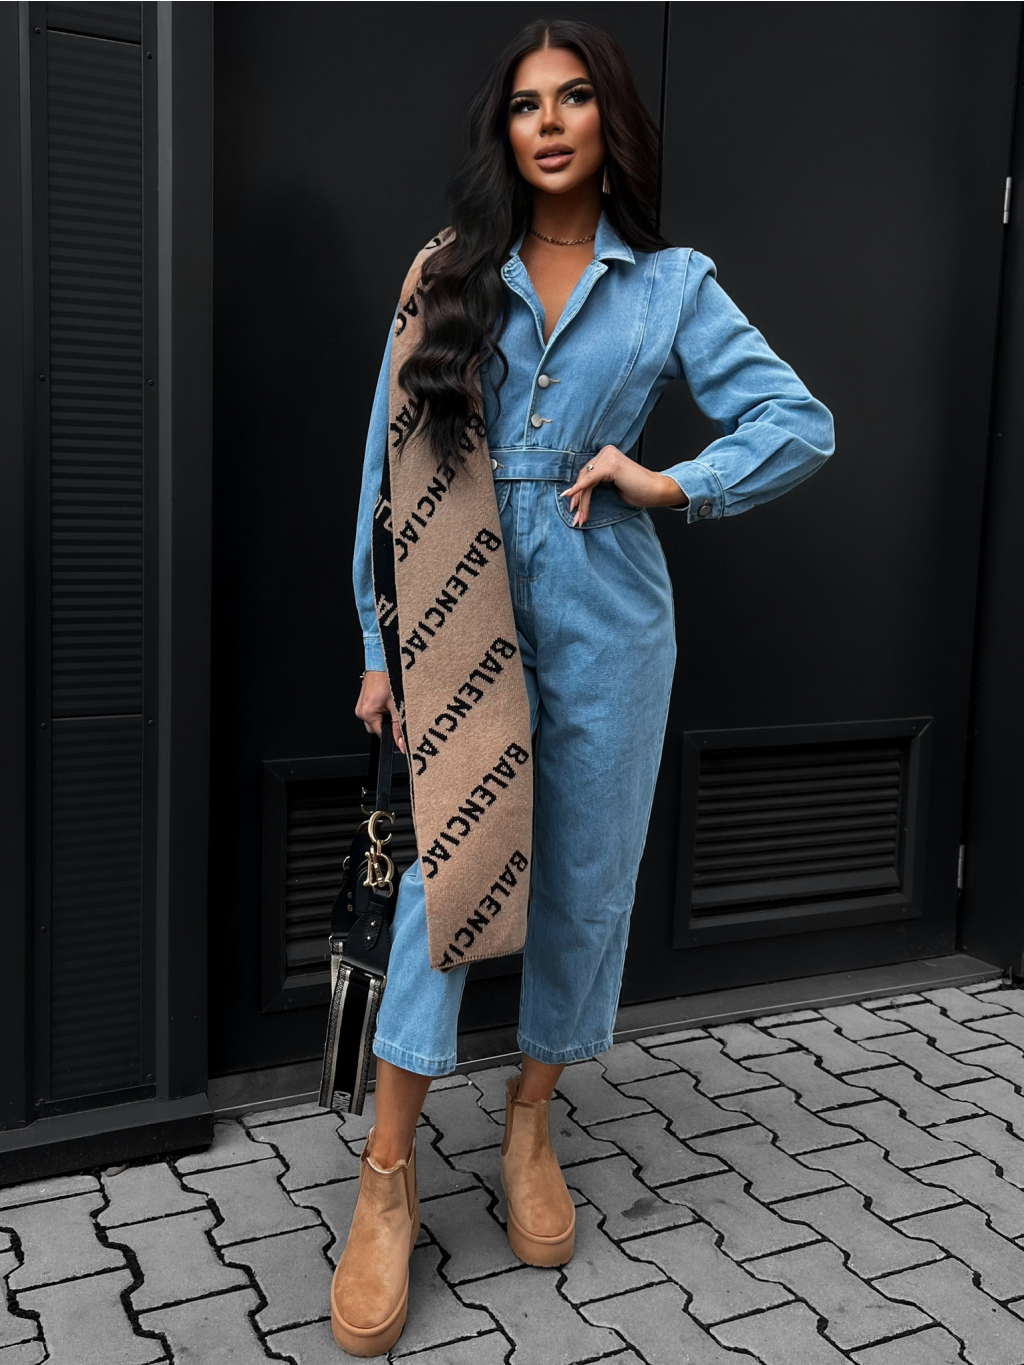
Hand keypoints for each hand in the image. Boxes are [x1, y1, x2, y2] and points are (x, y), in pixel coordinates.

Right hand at [355, 670, 405, 754]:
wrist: (381, 662)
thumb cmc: (387, 678)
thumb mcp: (397, 704)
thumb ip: (398, 726)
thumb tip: (401, 743)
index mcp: (367, 713)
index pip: (380, 734)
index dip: (392, 733)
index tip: (400, 731)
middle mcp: (360, 711)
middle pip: (376, 728)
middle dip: (387, 724)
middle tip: (395, 710)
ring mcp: (360, 706)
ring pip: (375, 721)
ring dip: (384, 717)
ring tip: (390, 704)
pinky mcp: (363, 702)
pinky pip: (372, 713)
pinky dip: (380, 711)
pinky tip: (386, 701)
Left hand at [561, 445, 687, 526]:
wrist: (656, 491)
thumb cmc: (638, 490)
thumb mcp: (612, 486)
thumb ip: (597, 484)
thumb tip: (575, 495)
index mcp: (607, 455)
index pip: (587, 473)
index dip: (578, 491)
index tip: (574, 508)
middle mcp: (606, 452)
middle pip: (584, 476)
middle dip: (579, 498)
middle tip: (576, 516)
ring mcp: (609, 457)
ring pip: (587, 481)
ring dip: (582, 501)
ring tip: (581, 517)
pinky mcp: (611, 465)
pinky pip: (590, 479)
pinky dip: (580, 489)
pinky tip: (572, 498)